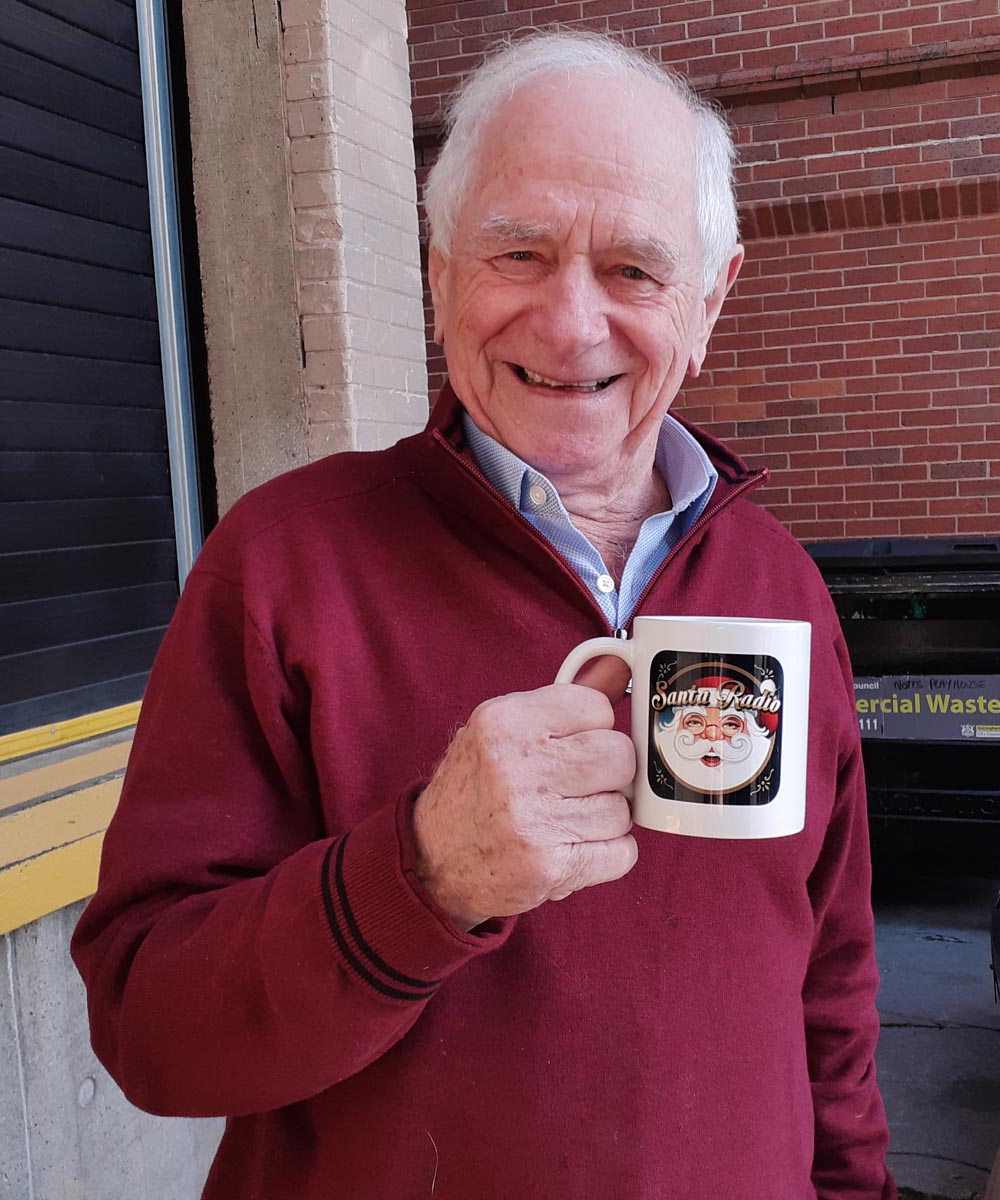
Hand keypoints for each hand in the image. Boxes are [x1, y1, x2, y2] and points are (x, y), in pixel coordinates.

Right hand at [413, 678, 637, 930]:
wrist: (430, 859)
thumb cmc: (475, 788)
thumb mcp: (504, 730)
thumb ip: (566, 700)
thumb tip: (620, 663)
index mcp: (503, 722)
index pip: (597, 708)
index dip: (594, 729)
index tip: (573, 746)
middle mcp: (515, 768)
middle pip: (618, 756)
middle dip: (609, 774)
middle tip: (577, 786)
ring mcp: (533, 822)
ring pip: (622, 808)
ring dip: (604, 818)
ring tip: (565, 820)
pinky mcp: (549, 868)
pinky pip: (623, 852)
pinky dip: (607, 854)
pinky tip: (573, 848)